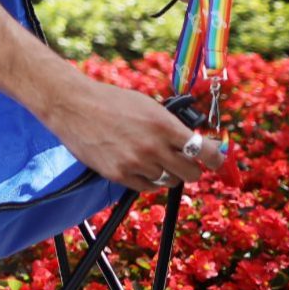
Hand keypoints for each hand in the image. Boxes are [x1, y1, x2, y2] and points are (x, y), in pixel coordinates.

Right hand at [42, 72, 225, 193]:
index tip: (215, 160)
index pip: (204, 151)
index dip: (214, 158)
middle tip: (184, 162)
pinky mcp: (119, 174)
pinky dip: (148, 180)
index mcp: (164, 125)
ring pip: (168, 181)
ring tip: (153, 159)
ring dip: (166, 173)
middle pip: (191, 173)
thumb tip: (192, 142)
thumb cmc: (111, 101)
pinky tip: (140, 166)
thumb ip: (171, 126)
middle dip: (191, 168)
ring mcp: (136, 163)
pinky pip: (146, 187)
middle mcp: (153, 147)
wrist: (73, 106)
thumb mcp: (149, 106)